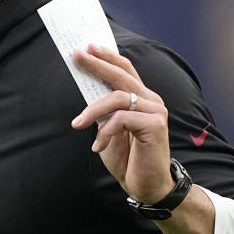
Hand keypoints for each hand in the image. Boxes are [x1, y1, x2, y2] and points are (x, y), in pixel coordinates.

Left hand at [70, 44, 173, 203]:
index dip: (107, 57)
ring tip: (78, 124)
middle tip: (78, 56)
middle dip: (98, 64)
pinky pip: (122, 118)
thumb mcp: (108, 128)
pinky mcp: (156, 125)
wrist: (146, 186)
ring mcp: (156, 111)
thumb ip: (103, 109)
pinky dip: (106, 131)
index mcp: (141, 98)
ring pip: (119, 97)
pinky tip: (99, 146)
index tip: (87, 47)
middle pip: (122, 75)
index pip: (125, 70)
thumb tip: (86, 87)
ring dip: (94, 110)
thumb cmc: (127, 157)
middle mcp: (151, 100)